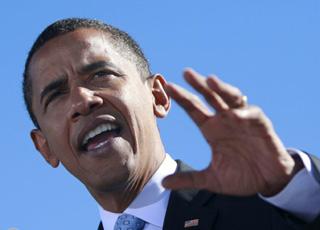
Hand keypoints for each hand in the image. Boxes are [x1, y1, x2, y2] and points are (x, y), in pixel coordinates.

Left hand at [162, 68, 301, 195]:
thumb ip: (189, 179)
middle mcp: (225, 120)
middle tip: (186, 73)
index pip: (194, 109)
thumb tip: (164, 183)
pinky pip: (253, 115)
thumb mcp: (211, 179)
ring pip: (231, 98)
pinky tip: (235, 113)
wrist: (267, 182)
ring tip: (211, 80)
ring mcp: (243, 121)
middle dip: (200, 84)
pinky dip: (245, 113)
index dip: (182, 98)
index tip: (168, 86)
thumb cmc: (240, 176)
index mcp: (211, 129)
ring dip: (222, 89)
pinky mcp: (261, 126)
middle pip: (211, 97)